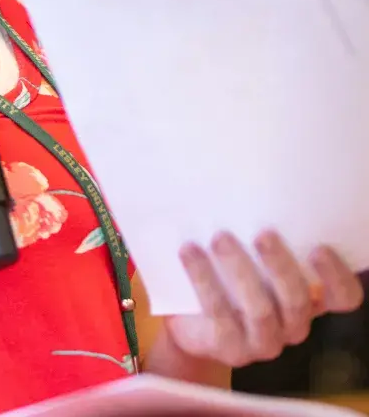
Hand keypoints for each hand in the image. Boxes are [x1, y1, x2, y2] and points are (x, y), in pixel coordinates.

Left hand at [164, 231, 364, 367]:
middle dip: (281, 266)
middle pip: (298, 301)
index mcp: (307, 299)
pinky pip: (220, 315)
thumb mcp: (247, 253)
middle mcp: (292, 323)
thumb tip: (246, 183)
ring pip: (260, 311)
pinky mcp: (230, 348)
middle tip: (263, 234)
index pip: (343, 298)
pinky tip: (189, 252)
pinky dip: (204, 280)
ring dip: (239, 271)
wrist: (189, 320)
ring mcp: (263, 341)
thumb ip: (257, 233)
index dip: (338, 277)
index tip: (320, 247)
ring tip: (220, 238)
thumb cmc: (225, 275)